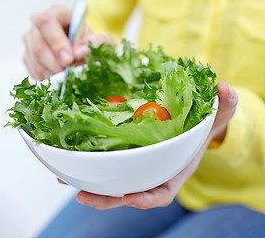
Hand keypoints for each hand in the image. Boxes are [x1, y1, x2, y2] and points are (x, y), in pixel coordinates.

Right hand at [23, 5, 112, 79]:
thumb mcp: (101, 41)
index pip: (46, 22)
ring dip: (54, 74)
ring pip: (36, 63)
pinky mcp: (28, 58)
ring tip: (69, 76)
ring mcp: (30, 42)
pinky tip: (60, 77)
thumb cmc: (91, 43)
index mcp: (56, 14)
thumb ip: (94, 43)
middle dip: (56, 65)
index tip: (69, 59)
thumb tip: (79, 53)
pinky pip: (34, 72)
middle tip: (70, 73)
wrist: (85, 54)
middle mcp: (38, 26)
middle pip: (39, 47)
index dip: (56, 42)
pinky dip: (49, 79)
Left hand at [71, 81, 237, 209]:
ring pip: (111, 182)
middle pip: (128, 193)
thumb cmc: (199, 126)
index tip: (131, 198)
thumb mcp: (214, 116)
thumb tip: (225, 89)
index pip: (161, 192)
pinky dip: (84, 165)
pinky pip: (103, 164)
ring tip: (64, 178)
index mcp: (172, 172)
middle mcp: (150, 174)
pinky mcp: (122, 157)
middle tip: (83, 196)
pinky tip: (64, 160)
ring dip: (88, 184)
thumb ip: (221, 107)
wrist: (188, 126)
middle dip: (106, 199)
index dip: (146, 198)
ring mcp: (135, 167)